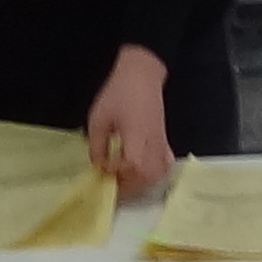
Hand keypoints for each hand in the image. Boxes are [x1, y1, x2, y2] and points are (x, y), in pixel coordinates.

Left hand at [85, 46, 177, 197]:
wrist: (142, 75)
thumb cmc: (118, 93)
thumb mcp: (99, 117)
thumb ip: (96, 144)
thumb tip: (98, 166)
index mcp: (135, 133)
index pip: (133, 164)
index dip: (118, 172)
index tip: (103, 170)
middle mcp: (152, 141)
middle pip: (148, 175)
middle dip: (129, 186)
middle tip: (112, 184)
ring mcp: (161, 142)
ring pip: (159, 173)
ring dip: (142, 183)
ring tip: (125, 181)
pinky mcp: (164, 141)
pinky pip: (166, 164)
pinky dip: (155, 174)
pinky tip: (142, 174)